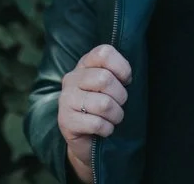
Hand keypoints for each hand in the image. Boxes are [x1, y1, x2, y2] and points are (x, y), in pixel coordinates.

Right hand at [58, 44, 132, 182]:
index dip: (121, 67)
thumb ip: (117, 75)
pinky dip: (107, 129)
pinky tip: (104, 129)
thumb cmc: (104, 109)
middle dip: (120, 96)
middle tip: (119, 104)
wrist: (86, 140)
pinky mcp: (65, 120)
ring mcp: (66, 99)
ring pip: (103, 104)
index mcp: (85, 64)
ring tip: (113, 118)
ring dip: (116, 115)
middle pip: (105, 79)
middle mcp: (72, 78)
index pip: (104, 53)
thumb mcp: (111, 86)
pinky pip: (96, 124)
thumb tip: (127, 77)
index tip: (126, 81)